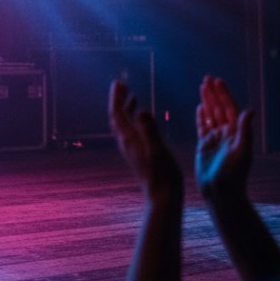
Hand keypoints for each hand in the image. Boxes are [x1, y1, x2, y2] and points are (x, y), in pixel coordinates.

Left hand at [110, 80, 182, 203]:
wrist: (163, 197)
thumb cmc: (163, 174)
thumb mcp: (158, 149)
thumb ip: (149, 129)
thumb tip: (141, 110)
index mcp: (130, 139)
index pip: (117, 114)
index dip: (116, 97)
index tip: (118, 83)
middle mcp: (127, 143)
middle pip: (117, 118)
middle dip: (118, 100)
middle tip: (122, 85)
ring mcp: (132, 150)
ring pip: (123, 125)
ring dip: (125, 109)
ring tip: (132, 97)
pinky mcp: (138, 155)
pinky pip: (131, 132)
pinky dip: (134, 120)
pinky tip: (144, 120)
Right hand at [194, 76, 254, 201]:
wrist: (221, 192)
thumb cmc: (233, 175)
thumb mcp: (241, 152)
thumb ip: (245, 131)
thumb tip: (249, 111)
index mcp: (235, 133)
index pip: (229, 108)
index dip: (224, 94)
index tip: (218, 81)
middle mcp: (226, 134)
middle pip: (219, 108)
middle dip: (213, 93)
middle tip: (207, 78)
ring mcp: (215, 139)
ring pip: (210, 115)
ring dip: (207, 101)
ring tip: (202, 87)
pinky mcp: (204, 146)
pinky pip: (202, 127)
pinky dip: (201, 116)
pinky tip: (199, 107)